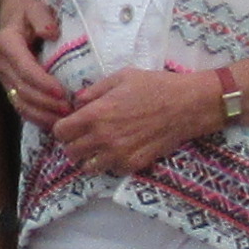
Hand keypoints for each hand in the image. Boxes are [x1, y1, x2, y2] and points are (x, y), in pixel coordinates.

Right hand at [0, 0, 79, 123]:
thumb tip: (51, 33)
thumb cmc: (30, 11)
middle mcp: (0, 62)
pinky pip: (19, 105)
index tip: (62, 92)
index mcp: (6, 42)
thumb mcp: (37, 8)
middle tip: (69, 110)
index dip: (42, 82)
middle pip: (22, 89)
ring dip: (41, 114)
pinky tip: (52, 122)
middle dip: (45, 103)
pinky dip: (35, 117)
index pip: (24, 68)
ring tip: (63, 120)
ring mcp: (2, 76)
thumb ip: (43, 19)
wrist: (15, 15)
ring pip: (19, 101)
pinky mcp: (7, 85)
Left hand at [53, 64, 224, 179]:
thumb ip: (94, 91)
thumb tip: (77, 101)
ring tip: (100, 147)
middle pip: (70, 153)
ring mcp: (118, 155)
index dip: (63, 128)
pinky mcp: (134, 165)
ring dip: (90, 158)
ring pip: (88, 167)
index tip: (70, 125)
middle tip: (84, 136)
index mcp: (96, 115)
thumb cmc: (155, 86)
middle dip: (73, 144)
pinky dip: (111, 164)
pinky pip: (112, 171)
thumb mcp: (121, 78)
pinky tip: (120, 150)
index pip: (60, 132)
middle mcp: (103, 138)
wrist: (187, 105)